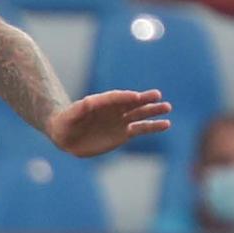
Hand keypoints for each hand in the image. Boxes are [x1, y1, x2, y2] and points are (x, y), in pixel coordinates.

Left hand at [48, 89, 170, 157]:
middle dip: (144, 100)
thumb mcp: (70, 115)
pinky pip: (141, 129)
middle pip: (132, 103)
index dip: (125, 97)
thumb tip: (89, 101)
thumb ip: (80, 108)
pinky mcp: (123, 133)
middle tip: (157, 96)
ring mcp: (120, 121)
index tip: (136, 97)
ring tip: (167, 108)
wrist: (66, 136)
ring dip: (153, 112)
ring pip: (140, 114)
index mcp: (102, 102)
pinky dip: (153, 126)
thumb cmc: (66, 123)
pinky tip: (166, 124)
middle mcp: (114, 109)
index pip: (116, 98)